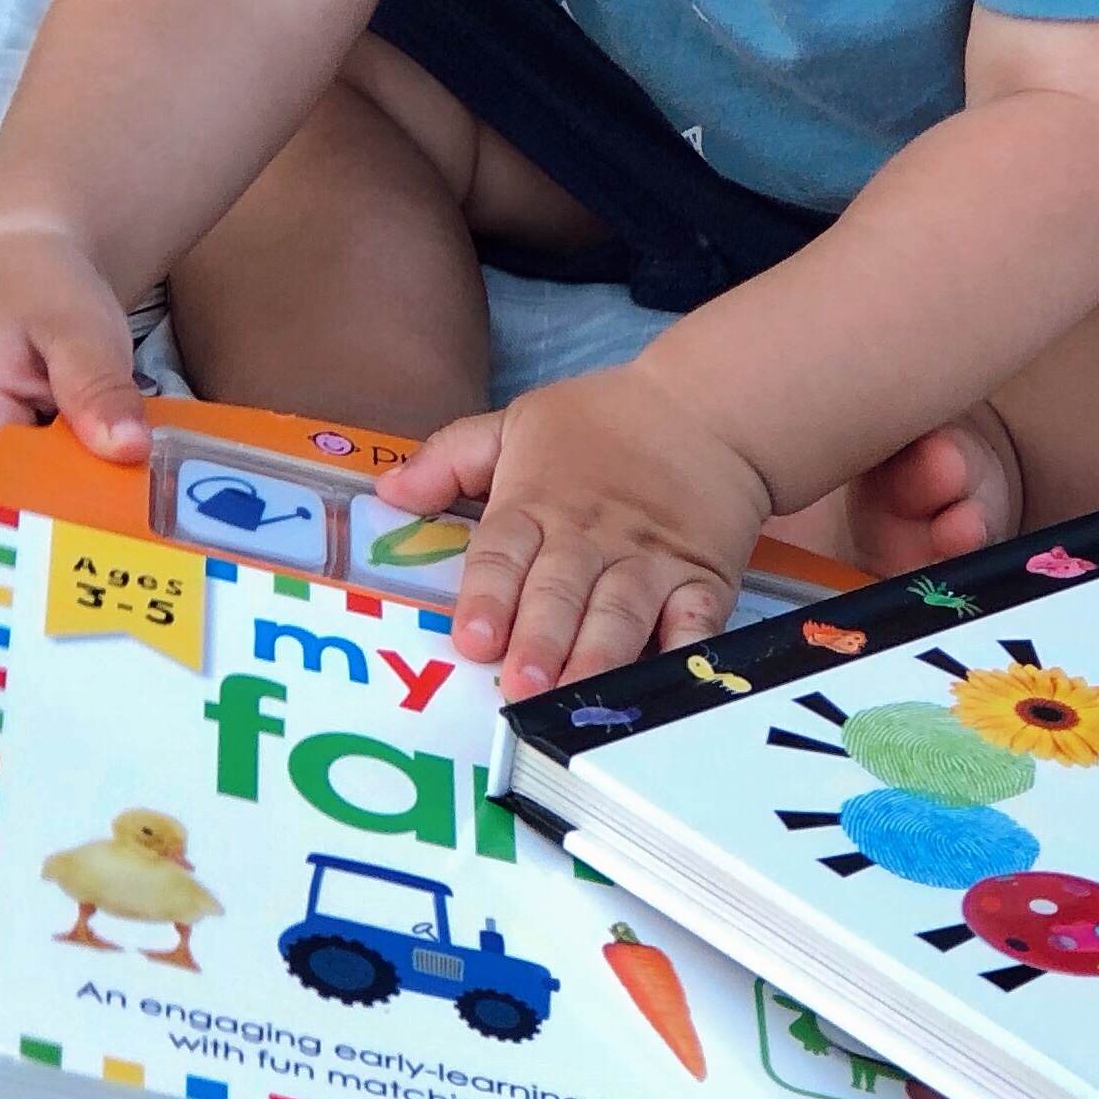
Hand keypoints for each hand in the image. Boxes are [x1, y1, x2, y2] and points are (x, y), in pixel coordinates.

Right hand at [0, 218, 150, 556]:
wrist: (27, 260)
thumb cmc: (46, 288)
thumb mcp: (80, 326)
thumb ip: (98, 386)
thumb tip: (127, 448)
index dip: (17, 536)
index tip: (83, 538)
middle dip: (31, 546)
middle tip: (104, 536)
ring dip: (45, 529)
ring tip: (108, 518)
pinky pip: (10, 504)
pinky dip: (51, 509)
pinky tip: (101, 497)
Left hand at [374, 361, 773, 696]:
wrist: (709, 406)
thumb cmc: (607, 421)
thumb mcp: (517, 423)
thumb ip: (450, 459)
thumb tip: (389, 491)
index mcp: (536, 504)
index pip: (503, 555)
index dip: (487, 598)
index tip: (472, 637)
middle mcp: (589, 538)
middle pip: (560, 592)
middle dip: (540, 639)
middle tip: (521, 683)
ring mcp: (647, 562)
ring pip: (619, 613)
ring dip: (597, 656)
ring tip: (575, 693)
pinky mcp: (700, 580)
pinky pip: (693, 621)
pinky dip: (682, 652)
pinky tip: (665, 680)